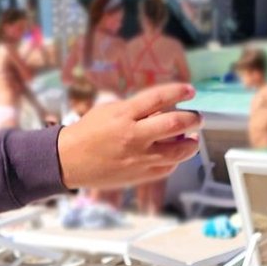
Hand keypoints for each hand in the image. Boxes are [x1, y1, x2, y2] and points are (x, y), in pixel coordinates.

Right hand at [56, 84, 200, 190]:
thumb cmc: (88, 132)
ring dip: (191, 144)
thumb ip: (135, 108)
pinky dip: (175, 160)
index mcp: (124, 114)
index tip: (190, 91)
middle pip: (174, 124)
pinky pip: (167, 168)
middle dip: (192, 119)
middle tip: (197, 118)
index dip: (178, 92)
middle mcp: (134, 136)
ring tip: (193, 139)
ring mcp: (138, 158)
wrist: (69, 160)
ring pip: (177, 151)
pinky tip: (175, 155)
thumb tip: (162, 108)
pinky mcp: (140, 175)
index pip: (158, 98)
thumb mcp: (108, 110)